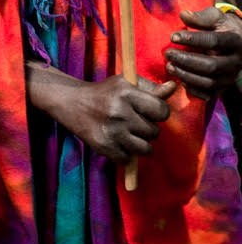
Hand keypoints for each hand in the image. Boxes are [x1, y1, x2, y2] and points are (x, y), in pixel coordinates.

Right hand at [49, 75, 176, 162]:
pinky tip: (115, 142)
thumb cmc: (104, 92)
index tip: (149, 112)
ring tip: (127, 135)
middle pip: (154, 132)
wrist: (71, 102)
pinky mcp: (103, 146)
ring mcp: (111, 131)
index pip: (162, 111)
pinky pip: (128, 159)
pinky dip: (124, 154)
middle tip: (132, 123)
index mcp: (127, 93)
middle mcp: (119, 112)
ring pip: (145, 149)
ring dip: (139, 144)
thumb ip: (150, 88)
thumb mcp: (125, 84)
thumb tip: (172, 87)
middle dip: (146, 129)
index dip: (159, 113)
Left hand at [167, 8, 241, 99]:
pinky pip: (208, 93)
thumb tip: (184, 15)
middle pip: (211, 66)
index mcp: (235, 41)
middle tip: (168, 54)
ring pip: (209, 82)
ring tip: (169, 66)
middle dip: (186, 60)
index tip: (172, 37)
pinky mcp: (223, 87)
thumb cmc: (220, 27)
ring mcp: (230, 76)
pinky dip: (193, 89)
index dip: (192, 39)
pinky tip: (179, 80)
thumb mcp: (215, 17)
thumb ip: (201, 16)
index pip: (214, 41)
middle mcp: (236, 61)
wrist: (235, 41)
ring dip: (186, 75)